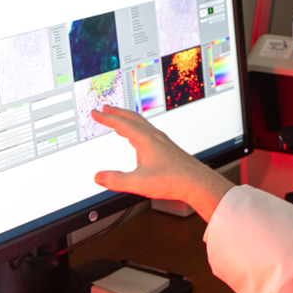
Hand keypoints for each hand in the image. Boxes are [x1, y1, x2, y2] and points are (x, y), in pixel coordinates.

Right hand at [92, 105, 232, 221]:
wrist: (196, 182)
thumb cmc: (173, 180)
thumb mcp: (139, 183)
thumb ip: (117, 180)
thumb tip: (98, 177)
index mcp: (146, 140)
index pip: (122, 123)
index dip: (106, 118)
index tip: (95, 113)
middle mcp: (154, 136)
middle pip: (132, 118)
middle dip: (116, 112)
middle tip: (104, 108)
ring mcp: (161, 140)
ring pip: (141, 124)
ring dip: (127, 119)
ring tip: (118, 119)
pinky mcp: (166, 147)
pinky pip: (148, 131)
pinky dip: (137, 128)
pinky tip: (137, 140)